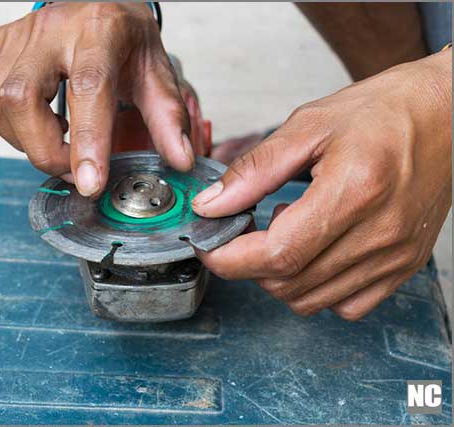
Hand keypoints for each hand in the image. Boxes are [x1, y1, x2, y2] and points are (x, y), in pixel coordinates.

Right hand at [0, 2, 193, 196]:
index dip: (87, 141)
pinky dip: (11, 128)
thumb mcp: (155, 73)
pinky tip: (38, 124)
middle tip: (74, 168)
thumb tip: (179, 160)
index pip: (87, 88)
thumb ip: (168, 118)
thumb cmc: (124, 38)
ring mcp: (18, 37)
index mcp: (100, 32)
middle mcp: (51, 30)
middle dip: (45, 150)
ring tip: (59, 141)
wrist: (97, 2)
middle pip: (23, 99)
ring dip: (25, 141)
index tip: (90, 183)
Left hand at [192, 50, 451, 320]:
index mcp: (354, 190)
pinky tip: (315, 251)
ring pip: (311, 300)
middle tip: (243, 228)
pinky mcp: (404, 267)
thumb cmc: (381, 112)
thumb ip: (255, 170)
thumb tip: (212, 206)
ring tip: (284, 231)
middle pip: (289, 282)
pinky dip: (316, 288)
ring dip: (279, 276)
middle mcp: (380, 233)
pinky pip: (346, 306)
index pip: (278, 254)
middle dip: (247, 264)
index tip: (206, 244)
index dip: (230, 258)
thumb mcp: (308, 126)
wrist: (445, 116)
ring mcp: (396, 256)